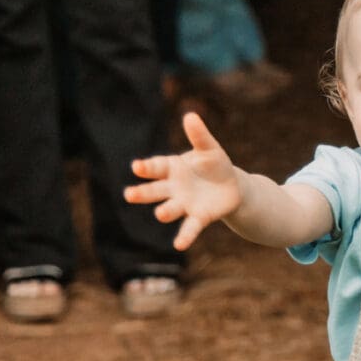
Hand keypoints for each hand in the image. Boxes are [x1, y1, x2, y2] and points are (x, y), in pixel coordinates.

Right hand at [125, 112, 241, 250]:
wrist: (231, 186)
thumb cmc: (215, 164)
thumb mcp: (210, 148)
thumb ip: (199, 135)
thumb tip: (191, 116)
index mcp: (173, 168)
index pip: (156, 167)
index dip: (147, 167)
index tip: (137, 167)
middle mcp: (173, 188)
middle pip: (155, 190)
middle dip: (142, 193)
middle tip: (129, 195)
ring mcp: (184, 204)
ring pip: (170, 208)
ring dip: (165, 211)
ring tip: (161, 214)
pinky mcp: (199, 217)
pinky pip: (189, 227)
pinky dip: (184, 236)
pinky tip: (179, 244)